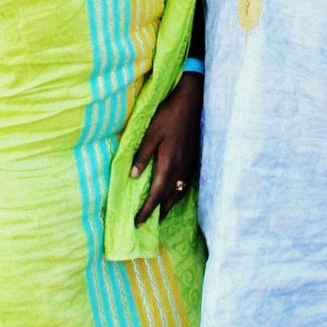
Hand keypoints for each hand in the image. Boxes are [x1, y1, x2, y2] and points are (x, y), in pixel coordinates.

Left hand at [131, 73, 202, 225]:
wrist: (192, 102)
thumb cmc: (169, 115)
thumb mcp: (151, 133)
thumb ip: (142, 155)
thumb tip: (133, 176)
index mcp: (168, 164)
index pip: (157, 194)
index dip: (147, 210)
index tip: (137, 222)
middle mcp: (180, 169)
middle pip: (169, 198)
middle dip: (158, 212)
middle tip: (147, 223)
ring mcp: (189, 164)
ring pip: (179, 192)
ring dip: (169, 205)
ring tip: (160, 213)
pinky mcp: (193, 158)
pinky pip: (185, 183)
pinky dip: (178, 193)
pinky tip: (175, 192)